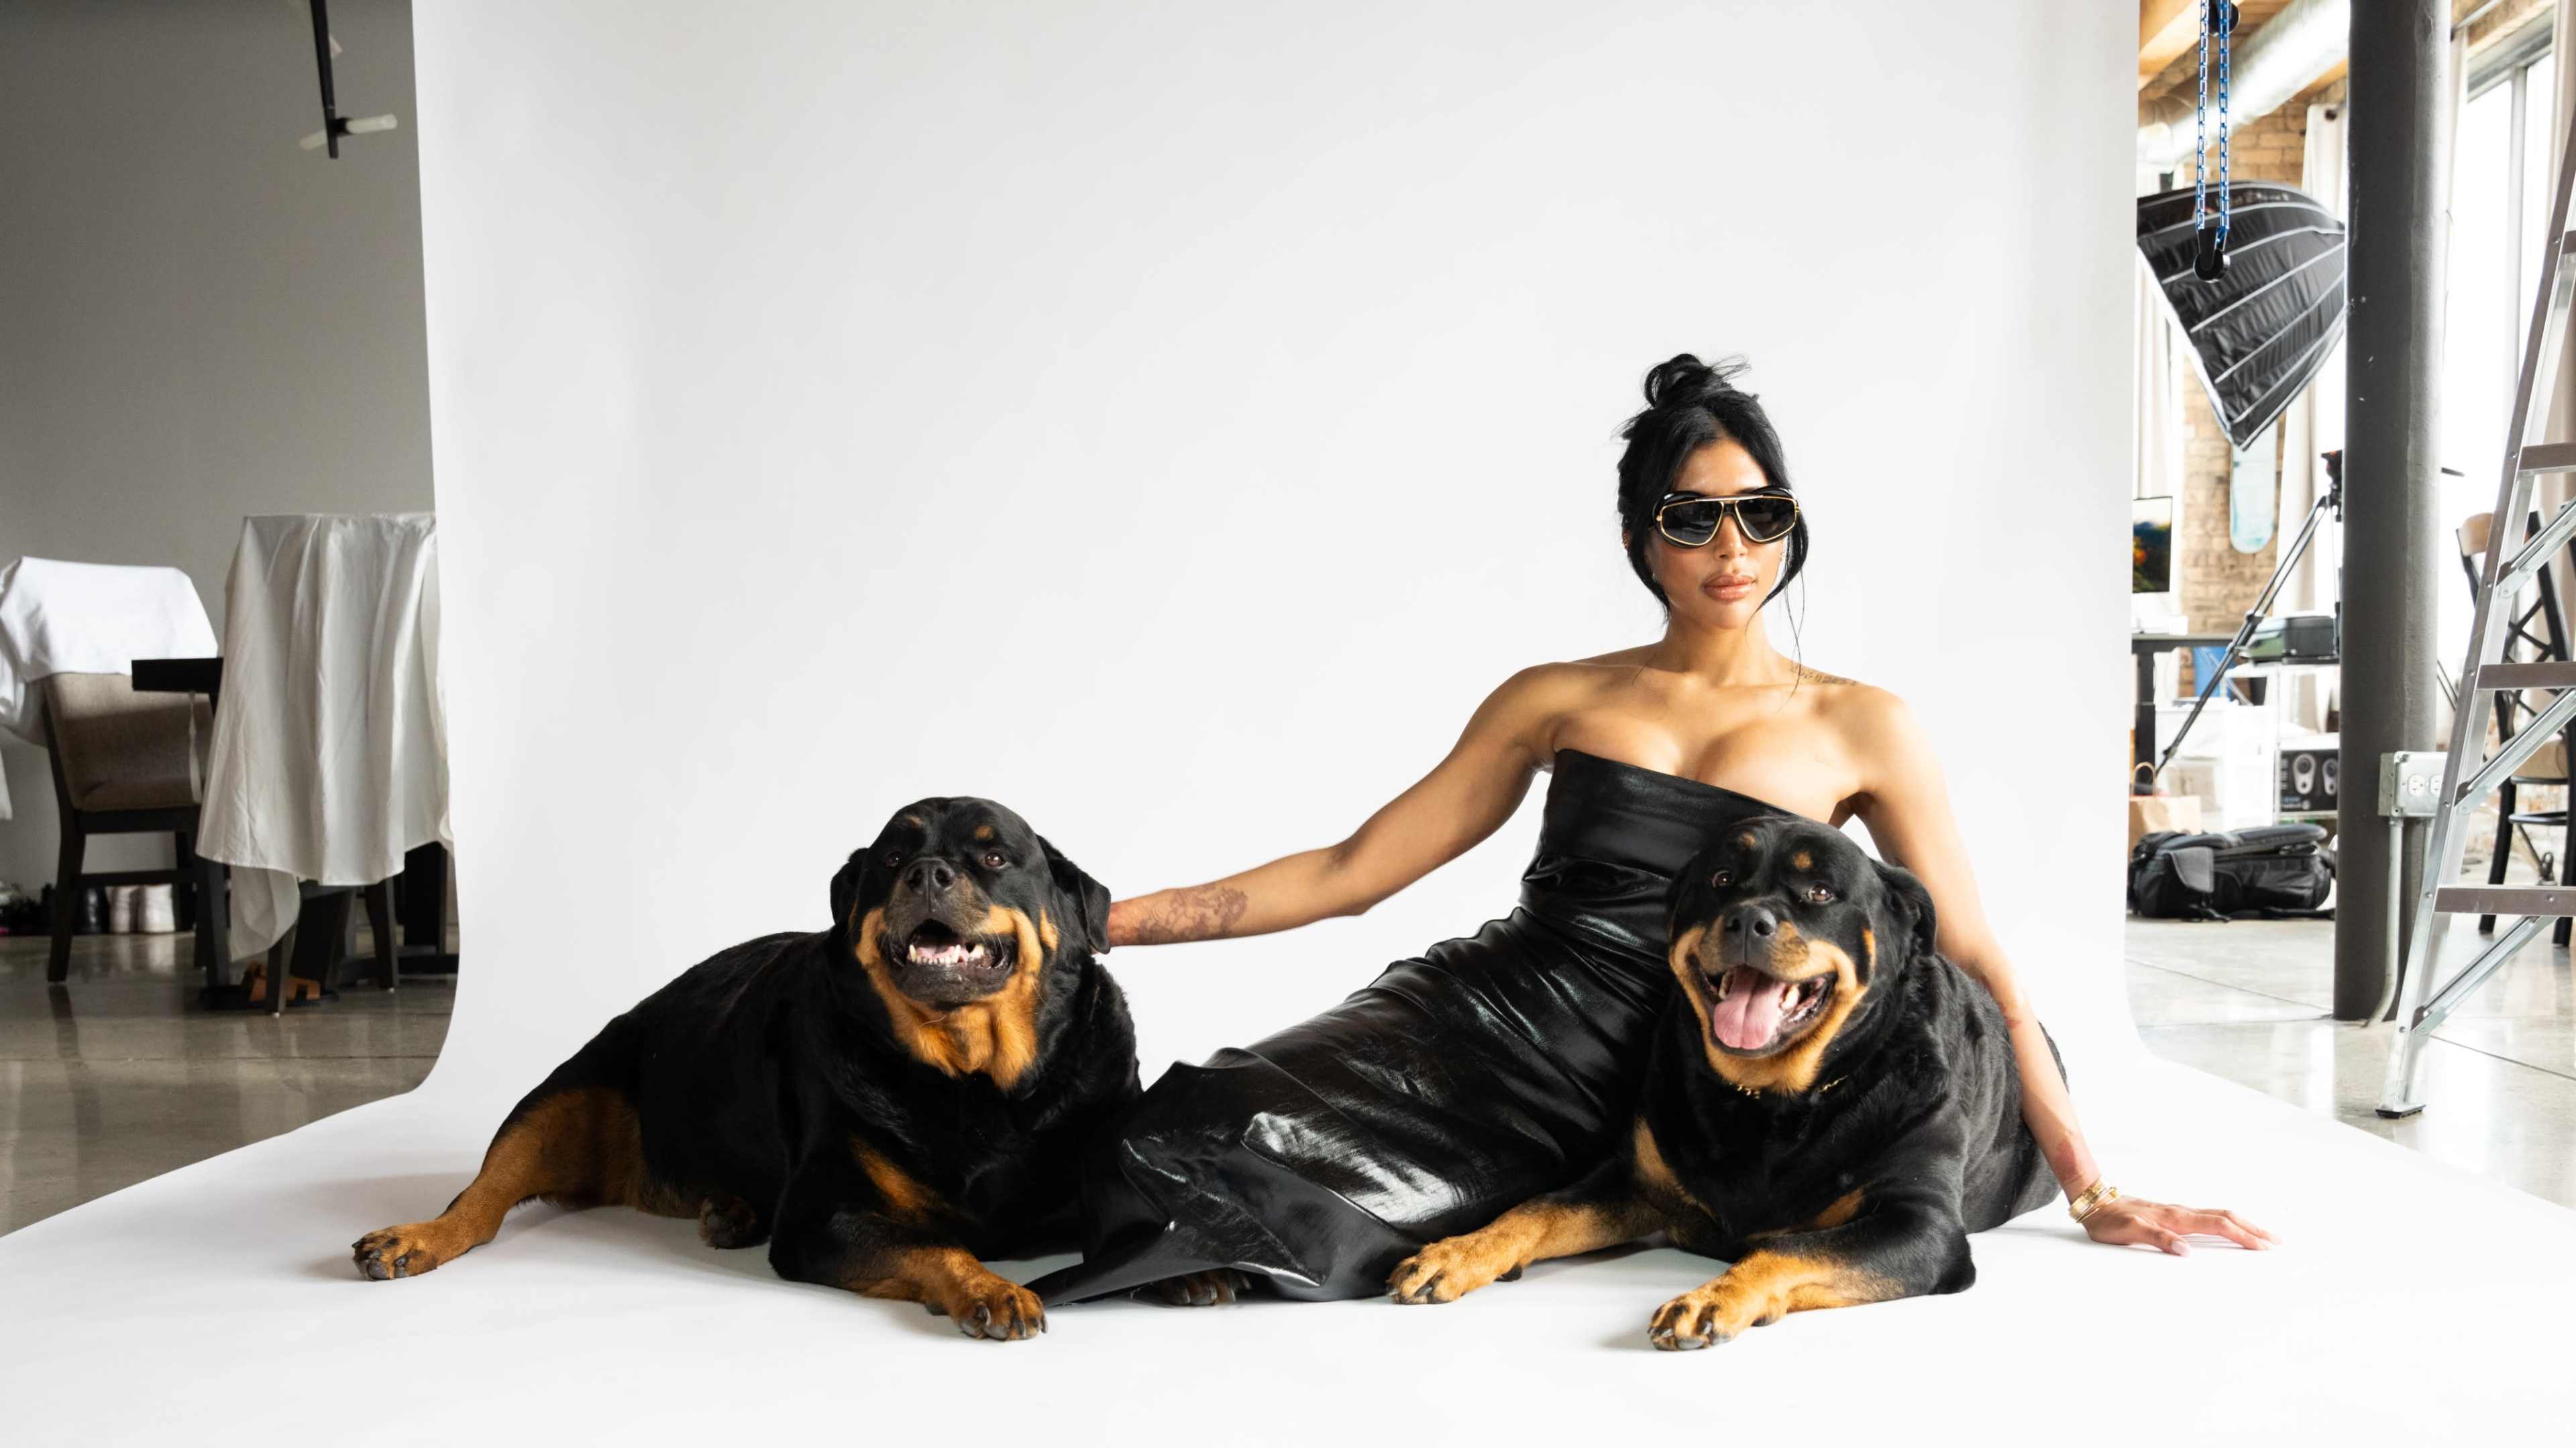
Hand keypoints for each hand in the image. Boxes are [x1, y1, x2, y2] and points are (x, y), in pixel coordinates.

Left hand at [2080, 1194, 2277, 1253]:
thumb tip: (2186, 1251)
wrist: (2096, 1202)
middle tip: (2277, 1241)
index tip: (2264, 1246)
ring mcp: (2179, 1212)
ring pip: (2218, 1215)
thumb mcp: (2129, 1231)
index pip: (2218, 1225)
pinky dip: (2226, 1223)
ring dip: (2242, 1224)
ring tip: (2261, 1235)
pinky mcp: (2173, 1214)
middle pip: (2226, 1217)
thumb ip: (2157, 1239)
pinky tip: (2229, 1229)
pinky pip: (2207, 1217)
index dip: (2242, 1236)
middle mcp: (2182, 1213)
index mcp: (2176, 1218)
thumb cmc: (2111, 1220)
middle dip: (2252, 1228)